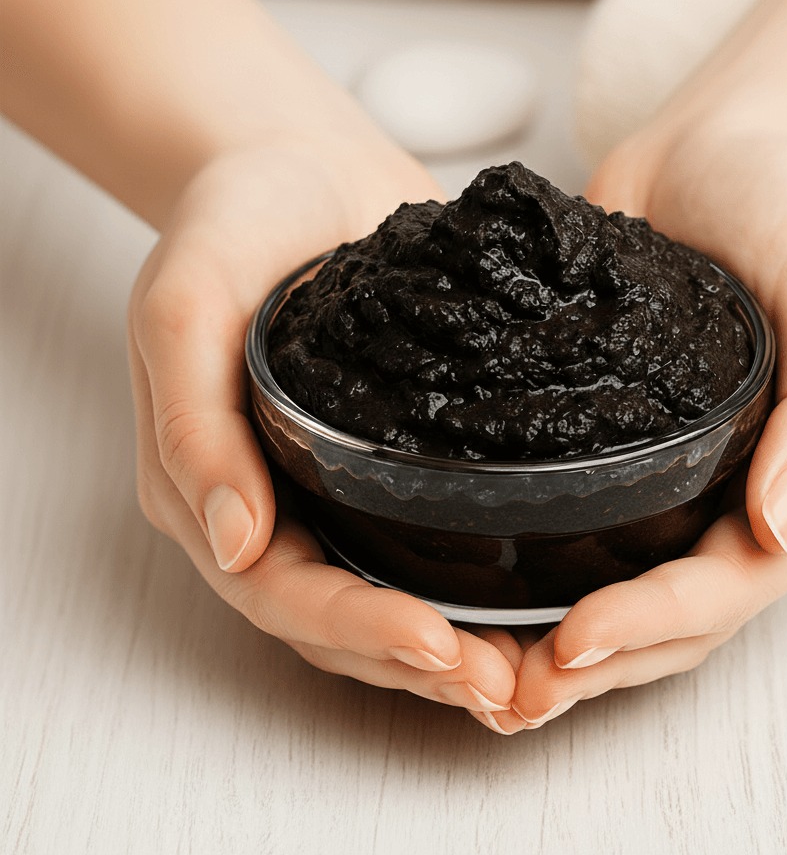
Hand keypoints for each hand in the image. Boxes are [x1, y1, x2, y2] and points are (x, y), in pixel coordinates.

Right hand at [128, 140, 518, 712]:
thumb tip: (234, 543)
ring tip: (532, 675)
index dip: (360, 630)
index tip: (442, 649)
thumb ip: (193, 420)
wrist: (298, 164)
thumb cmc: (231, 222)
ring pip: (388, 594)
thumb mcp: (184, 302)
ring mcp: (336, 484)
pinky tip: (534, 600)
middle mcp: (275, 500)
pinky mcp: (394, 456)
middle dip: (421, 663)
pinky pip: (428, 537)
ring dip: (454, 646)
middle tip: (507, 690)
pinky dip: (472, 582)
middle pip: (340, 618)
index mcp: (213, 485)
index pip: (281, 591)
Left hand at [496, 125, 786, 729]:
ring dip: (556, 639)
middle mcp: (738, 496)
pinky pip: (580, 519)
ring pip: (620, 584)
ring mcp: (676, 474)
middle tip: (502, 693)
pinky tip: (473, 577)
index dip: (653, 628)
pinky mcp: (618, 440)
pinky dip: (536, 564)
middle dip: (594, 662)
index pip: (727, 589)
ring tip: (476, 668)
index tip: (570, 644)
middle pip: (671, 616)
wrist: (729, 147)